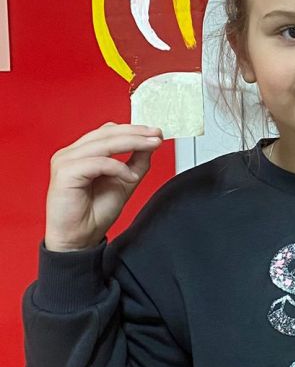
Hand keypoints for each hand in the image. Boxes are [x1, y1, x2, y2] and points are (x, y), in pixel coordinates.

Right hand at [44, 123, 164, 251]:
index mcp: (82, 153)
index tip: (156, 133)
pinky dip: (118, 168)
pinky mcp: (65, 173)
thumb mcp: (125, 182)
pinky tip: (131, 177)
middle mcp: (71, 154)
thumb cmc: (95, 212)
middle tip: (157, 134)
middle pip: (107, 133)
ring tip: (152, 146)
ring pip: (103, 143)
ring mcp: (65, 161)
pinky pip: (97, 163)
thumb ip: (136, 162)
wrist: (80, 237)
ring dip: (132, 143)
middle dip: (137, 132)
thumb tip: (150, 145)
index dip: (133, 129)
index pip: (108, 132)